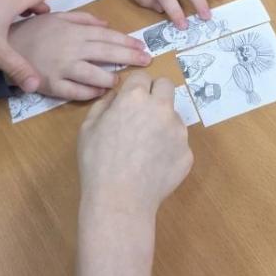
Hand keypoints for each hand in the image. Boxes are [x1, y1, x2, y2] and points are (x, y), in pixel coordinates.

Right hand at [8, 11, 150, 99]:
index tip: (143, 47)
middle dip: (130, 58)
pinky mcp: (52, 85)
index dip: (128, 42)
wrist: (6, 46)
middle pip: (107, 54)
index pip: (108, 36)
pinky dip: (91, 93)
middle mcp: (72, 49)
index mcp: (75, 32)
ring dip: (111, 78)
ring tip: (122, 80)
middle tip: (147, 62)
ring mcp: (62, 68)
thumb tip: (107, 24)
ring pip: (94, 75)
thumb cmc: (34, 30)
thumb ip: (84, 19)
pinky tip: (102, 93)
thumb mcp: (59, 17)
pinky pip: (76, 92)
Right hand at [78, 71, 192, 216]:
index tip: (130, 98)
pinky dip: (168, 149)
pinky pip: (178, 143)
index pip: (142, 76)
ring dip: (162, 123)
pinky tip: (152, 166)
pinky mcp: (187, 152)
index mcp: (135, 97)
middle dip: (156, 93)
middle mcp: (162, 108)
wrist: (120, 200)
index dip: (135, 86)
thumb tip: (116, 95)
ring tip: (144, 149)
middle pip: (166, 86)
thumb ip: (104, 104)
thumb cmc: (97, 163)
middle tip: (143, 112)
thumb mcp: (88, 128)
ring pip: (173, 116)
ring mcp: (178, 130)